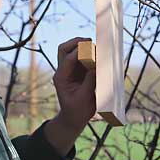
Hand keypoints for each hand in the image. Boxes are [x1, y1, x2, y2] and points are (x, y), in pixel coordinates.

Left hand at [43, 37, 95, 155]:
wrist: (74, 119)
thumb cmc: (77, 111)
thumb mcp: (84, 98)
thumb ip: (90, 82)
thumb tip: (97, 66)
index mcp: (61, 77)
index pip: (68, 59)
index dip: (79, 52)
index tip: (92, 50)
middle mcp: (63, 71)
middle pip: (64, 49)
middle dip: (76, 42)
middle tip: (90, 41)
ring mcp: (70, 70)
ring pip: (72, 50)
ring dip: (83, 46)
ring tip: (96, 46)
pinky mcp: (78, 71)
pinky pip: (82, 57)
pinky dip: (89, 53)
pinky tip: (98, 54)